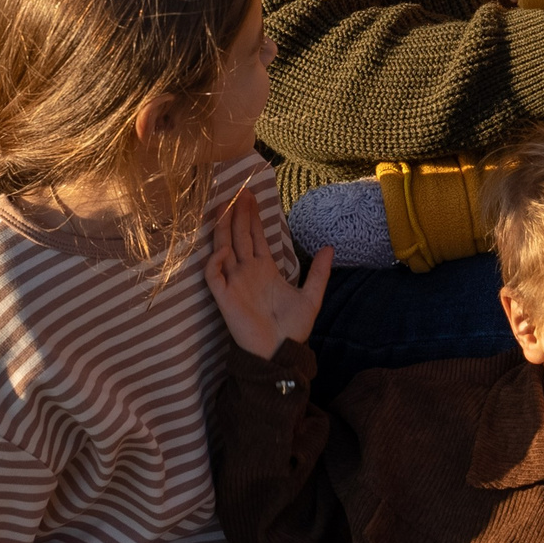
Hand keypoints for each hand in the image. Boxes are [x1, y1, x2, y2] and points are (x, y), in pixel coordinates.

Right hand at [203, 186, 331, 358]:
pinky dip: (215, 260)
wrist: (281, 352)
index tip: (250, 195)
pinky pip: (213, 274)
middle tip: (238, 191)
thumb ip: (320, 273)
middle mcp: (247, 272)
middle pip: (239, 236)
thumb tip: (330, 247)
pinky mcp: (224, 297)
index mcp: (265, 269)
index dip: (252, 216)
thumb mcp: (312, 297)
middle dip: (238, 213)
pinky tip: (224, 248)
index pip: (255, 236)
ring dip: (223, 228)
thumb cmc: (293, 329)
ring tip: (224, 206)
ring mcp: (234, 282)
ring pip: (223, 248)